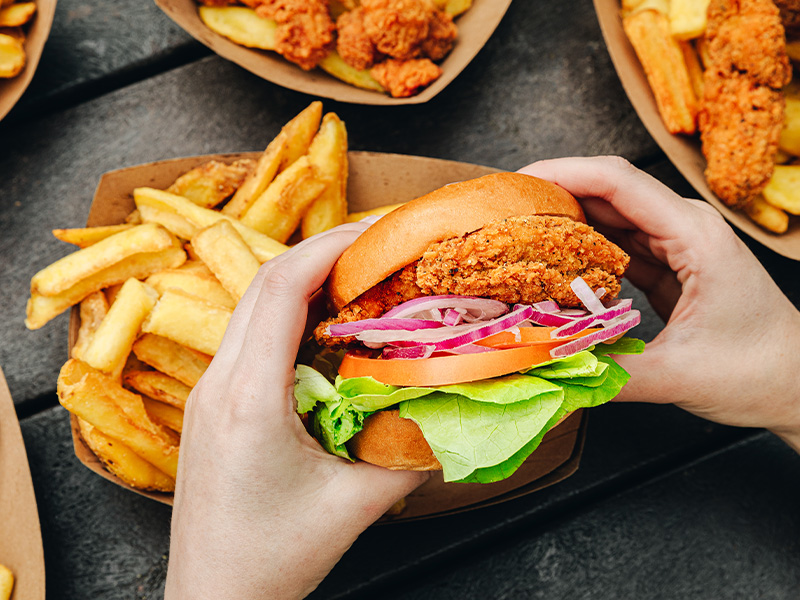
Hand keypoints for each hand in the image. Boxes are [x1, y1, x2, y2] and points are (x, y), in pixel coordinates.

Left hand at [164, 224, 427, 599]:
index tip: (377, 234)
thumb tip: (452, 409)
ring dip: (305, 283)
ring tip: (358, 280)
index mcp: (250, 399)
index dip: (330, 247)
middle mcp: (219, 384)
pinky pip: (250, 338)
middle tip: (378, 249)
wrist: (213, 598)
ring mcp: (209, 394)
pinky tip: (326, 329)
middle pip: (264, 284)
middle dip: (322, 254)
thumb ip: (411, 454)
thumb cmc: (272, 559)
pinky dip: (290, 317)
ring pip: (253, 307)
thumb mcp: (356, 506)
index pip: (282, 289)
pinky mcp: (213, 407)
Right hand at [519, 157, 799, 449]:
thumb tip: (546, 368)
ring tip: (517, 236)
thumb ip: (610, 372)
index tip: (516, 183)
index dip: (562, 172)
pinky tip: (551, 267)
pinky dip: (581, 253)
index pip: (618, 181)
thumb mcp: (680, 377)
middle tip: (502, 215)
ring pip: (609, 218)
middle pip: (607, 191)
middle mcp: (683, 229)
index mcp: (693, 235)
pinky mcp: (669, 267)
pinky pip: (616, 247)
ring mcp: (676, 246)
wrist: (799, 384)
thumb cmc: (759, 372)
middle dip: (552, 195)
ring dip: (563, 223)